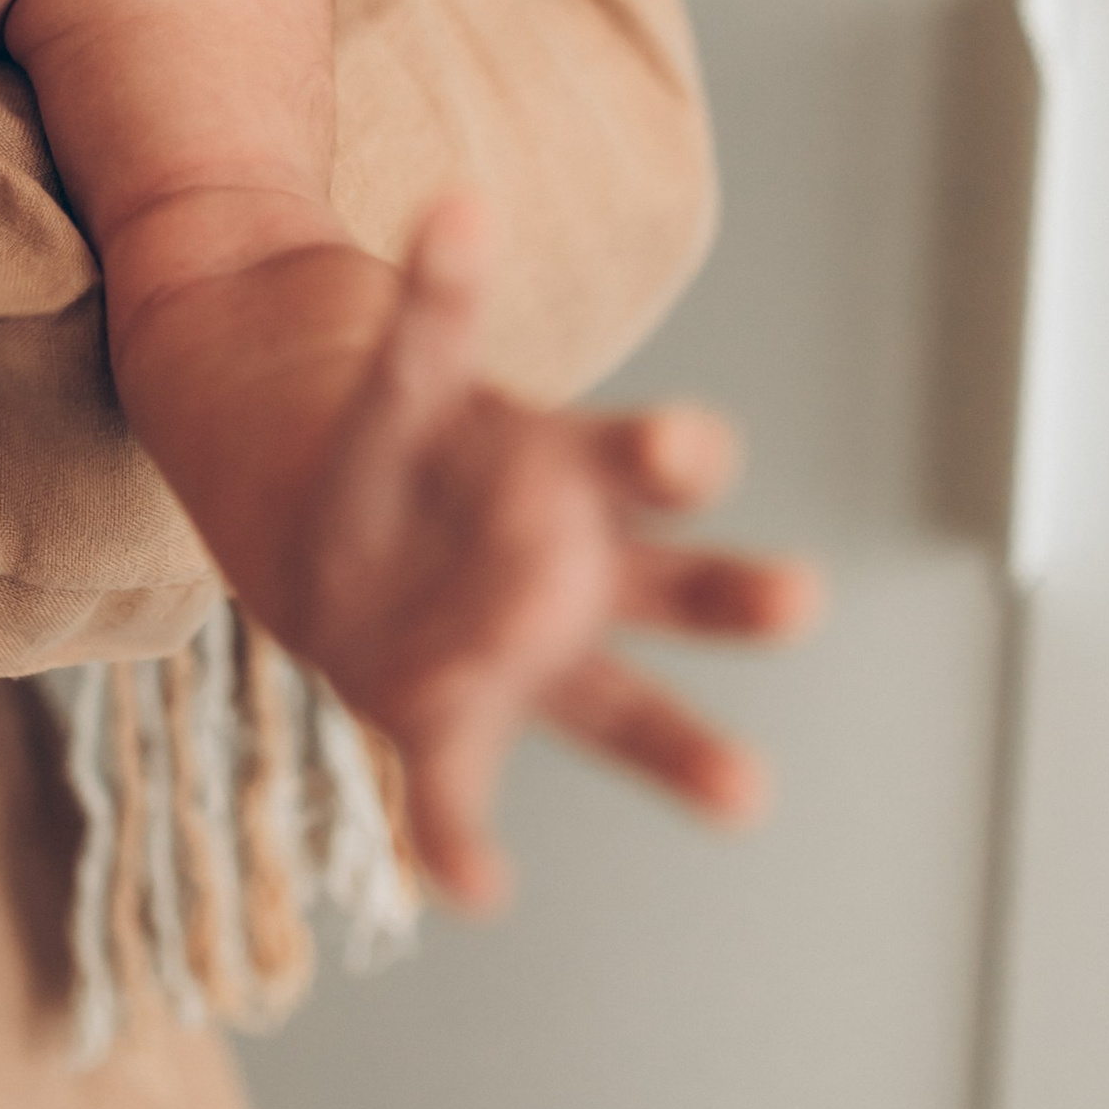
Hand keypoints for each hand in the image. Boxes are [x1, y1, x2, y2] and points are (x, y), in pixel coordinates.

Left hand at [273, 200, 820, 911]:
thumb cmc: (389, 454)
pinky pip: (456, 788)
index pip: (633, 462)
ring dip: (683, 749)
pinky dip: (464, 842)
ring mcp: (514, 655)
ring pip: (613, 699)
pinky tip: (479, 898)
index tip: (701, 448)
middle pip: (667, 579)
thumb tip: (455, 211)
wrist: (309, 522)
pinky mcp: (441, 720)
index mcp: (567, 474)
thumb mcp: (402, 376)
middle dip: (733, 590)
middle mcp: (567, 571)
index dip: (661, 453)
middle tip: (800, 598)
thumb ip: (428, 309)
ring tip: (748, 795)